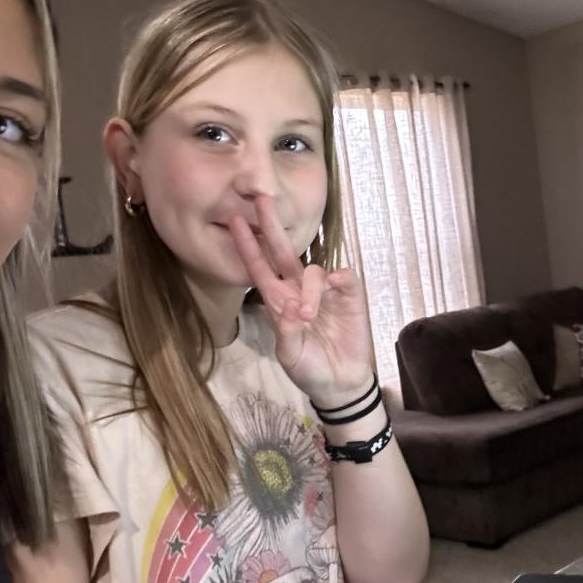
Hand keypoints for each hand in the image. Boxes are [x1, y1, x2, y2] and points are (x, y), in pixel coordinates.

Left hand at [229, 193, 373, 404]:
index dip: (247, 246)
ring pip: (313, 271)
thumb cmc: (310, 369)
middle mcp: (299, 291)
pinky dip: (337, 279)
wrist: (341, 384)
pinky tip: (334, 287)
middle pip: (284, 252)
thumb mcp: (291, 357)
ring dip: (309, 290)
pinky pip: (343, 276)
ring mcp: (325, 292)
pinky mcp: (349, 296)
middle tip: (262, 199)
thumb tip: (289, 308)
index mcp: (279, 302)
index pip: (260, 269)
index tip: (233, 221)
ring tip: (308, 317)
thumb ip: (285, 334)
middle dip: (271, 226)